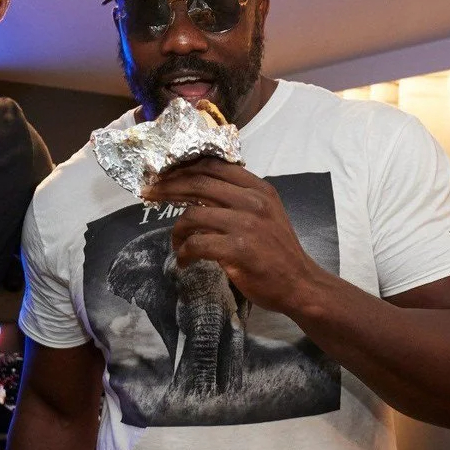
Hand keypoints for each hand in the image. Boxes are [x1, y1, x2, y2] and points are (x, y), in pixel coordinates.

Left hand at [142, 157, 320, 312]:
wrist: (300, 285)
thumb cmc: (277, 251)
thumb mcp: (265, 213)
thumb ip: (237, 197)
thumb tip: (196, 187)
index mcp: (259, 188)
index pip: (213, 165)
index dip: (183, 167)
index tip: (163, 173)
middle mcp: (253, 201)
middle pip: (198, 183)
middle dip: (168, 187)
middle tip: (149, 194)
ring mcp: (246, 224)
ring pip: (193, 215)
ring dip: (176, 230)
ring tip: (176, 243)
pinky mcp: (239, 249)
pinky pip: (197, 243)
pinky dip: (184, 252)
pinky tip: (184, 261)